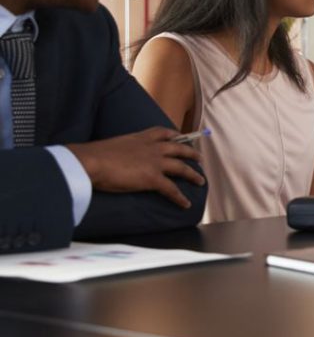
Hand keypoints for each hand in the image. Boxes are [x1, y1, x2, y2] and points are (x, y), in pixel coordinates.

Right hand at [67, 127, 205, 208]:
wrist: (90, 161)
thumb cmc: (93, 155)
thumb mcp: (113, 146)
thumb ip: (121, 150)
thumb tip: (115, 157)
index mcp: (141, 137)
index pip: (163, 132)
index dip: (175, 135)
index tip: (182, 137)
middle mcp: (152, 147)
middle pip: (179, 148)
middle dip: (191, 153)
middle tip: (199, 158)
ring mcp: (155, 162)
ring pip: (181, 168)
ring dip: (193, 175)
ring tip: (201, 181)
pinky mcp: (153, 178)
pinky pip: (172, 190)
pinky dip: (180, 198)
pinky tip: (186, 204)